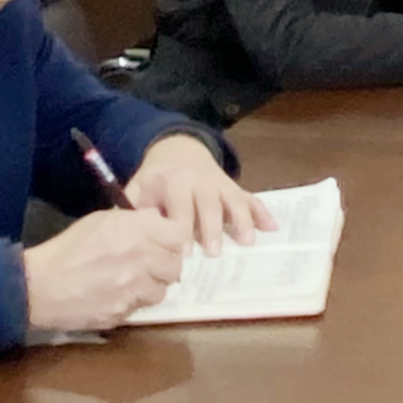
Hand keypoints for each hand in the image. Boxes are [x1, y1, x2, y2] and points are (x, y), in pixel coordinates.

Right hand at [22, 208, 191, 330]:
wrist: (38, 286)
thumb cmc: (67, 248)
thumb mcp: (100, 221)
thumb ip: (134, 220)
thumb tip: (158, 219)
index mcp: (135, 232)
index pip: (178, 236)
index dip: (172, 241)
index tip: (163, 244)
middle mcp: (140, 259)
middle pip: (175, 266)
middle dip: (164, 266)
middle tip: (149, 266)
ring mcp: (133, 289)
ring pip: (161, 290)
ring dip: (150, 287)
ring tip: (130, 282)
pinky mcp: (123, 312)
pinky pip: (140, 308)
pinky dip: (132, 302)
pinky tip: (114, 295)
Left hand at [128, 132, 274, 253]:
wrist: (177, 149)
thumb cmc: (155, 178)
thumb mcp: (139, 187)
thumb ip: (135, 209)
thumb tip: (129, 235)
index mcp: (173, 181)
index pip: (179, 207)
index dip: (182, 229)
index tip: (184, 254)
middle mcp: (199, 180)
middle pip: (208, 205)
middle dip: (212, 229)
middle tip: (215, 253)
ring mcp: (219, 183)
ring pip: (233, 200)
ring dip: (241, 221)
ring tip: (247, 242)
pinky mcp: (233, 186)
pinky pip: (250, 197)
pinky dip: (262, 212)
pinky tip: (272, 227)